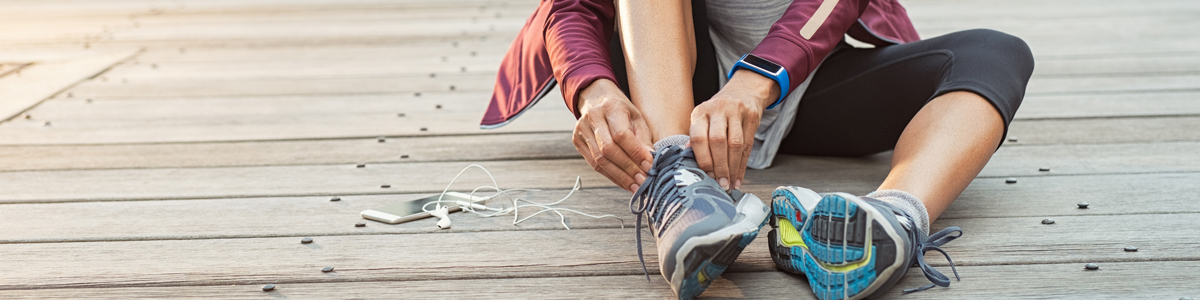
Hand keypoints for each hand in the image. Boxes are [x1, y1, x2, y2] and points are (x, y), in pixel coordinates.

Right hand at [573, 79, 654, 191]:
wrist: (597, 99)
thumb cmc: (622, 110)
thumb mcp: (637, 118)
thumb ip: (643, 139)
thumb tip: (651, 162)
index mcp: (611, 107)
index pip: (621, 134)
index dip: (635, 153)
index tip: (649, 166)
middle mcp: (593, 118)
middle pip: (608, 149)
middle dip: (628, 169)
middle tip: (643, 181)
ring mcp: (582, 130)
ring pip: (599, 160)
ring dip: (620, 177)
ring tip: (635, 186)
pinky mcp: (577, 141)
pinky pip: (594, 164)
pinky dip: (611, 176)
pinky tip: (624, 182)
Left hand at [689, 70, 779, 189]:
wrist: (743, 91)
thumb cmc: (719, 112)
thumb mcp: (704, 119)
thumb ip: (696, 138)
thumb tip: (687, 162)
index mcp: (700, 112)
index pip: (698, 137)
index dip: (703, 159)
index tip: (706, 176)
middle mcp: (717, 109)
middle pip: (718, 141)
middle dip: (719, 166)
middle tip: (720, 184)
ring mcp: (736, 111)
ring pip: (735, 144)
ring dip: (732, 168)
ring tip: (729, 184)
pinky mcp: (752, 116)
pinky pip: (748, 145)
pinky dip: (742, 165)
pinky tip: (738, 178)